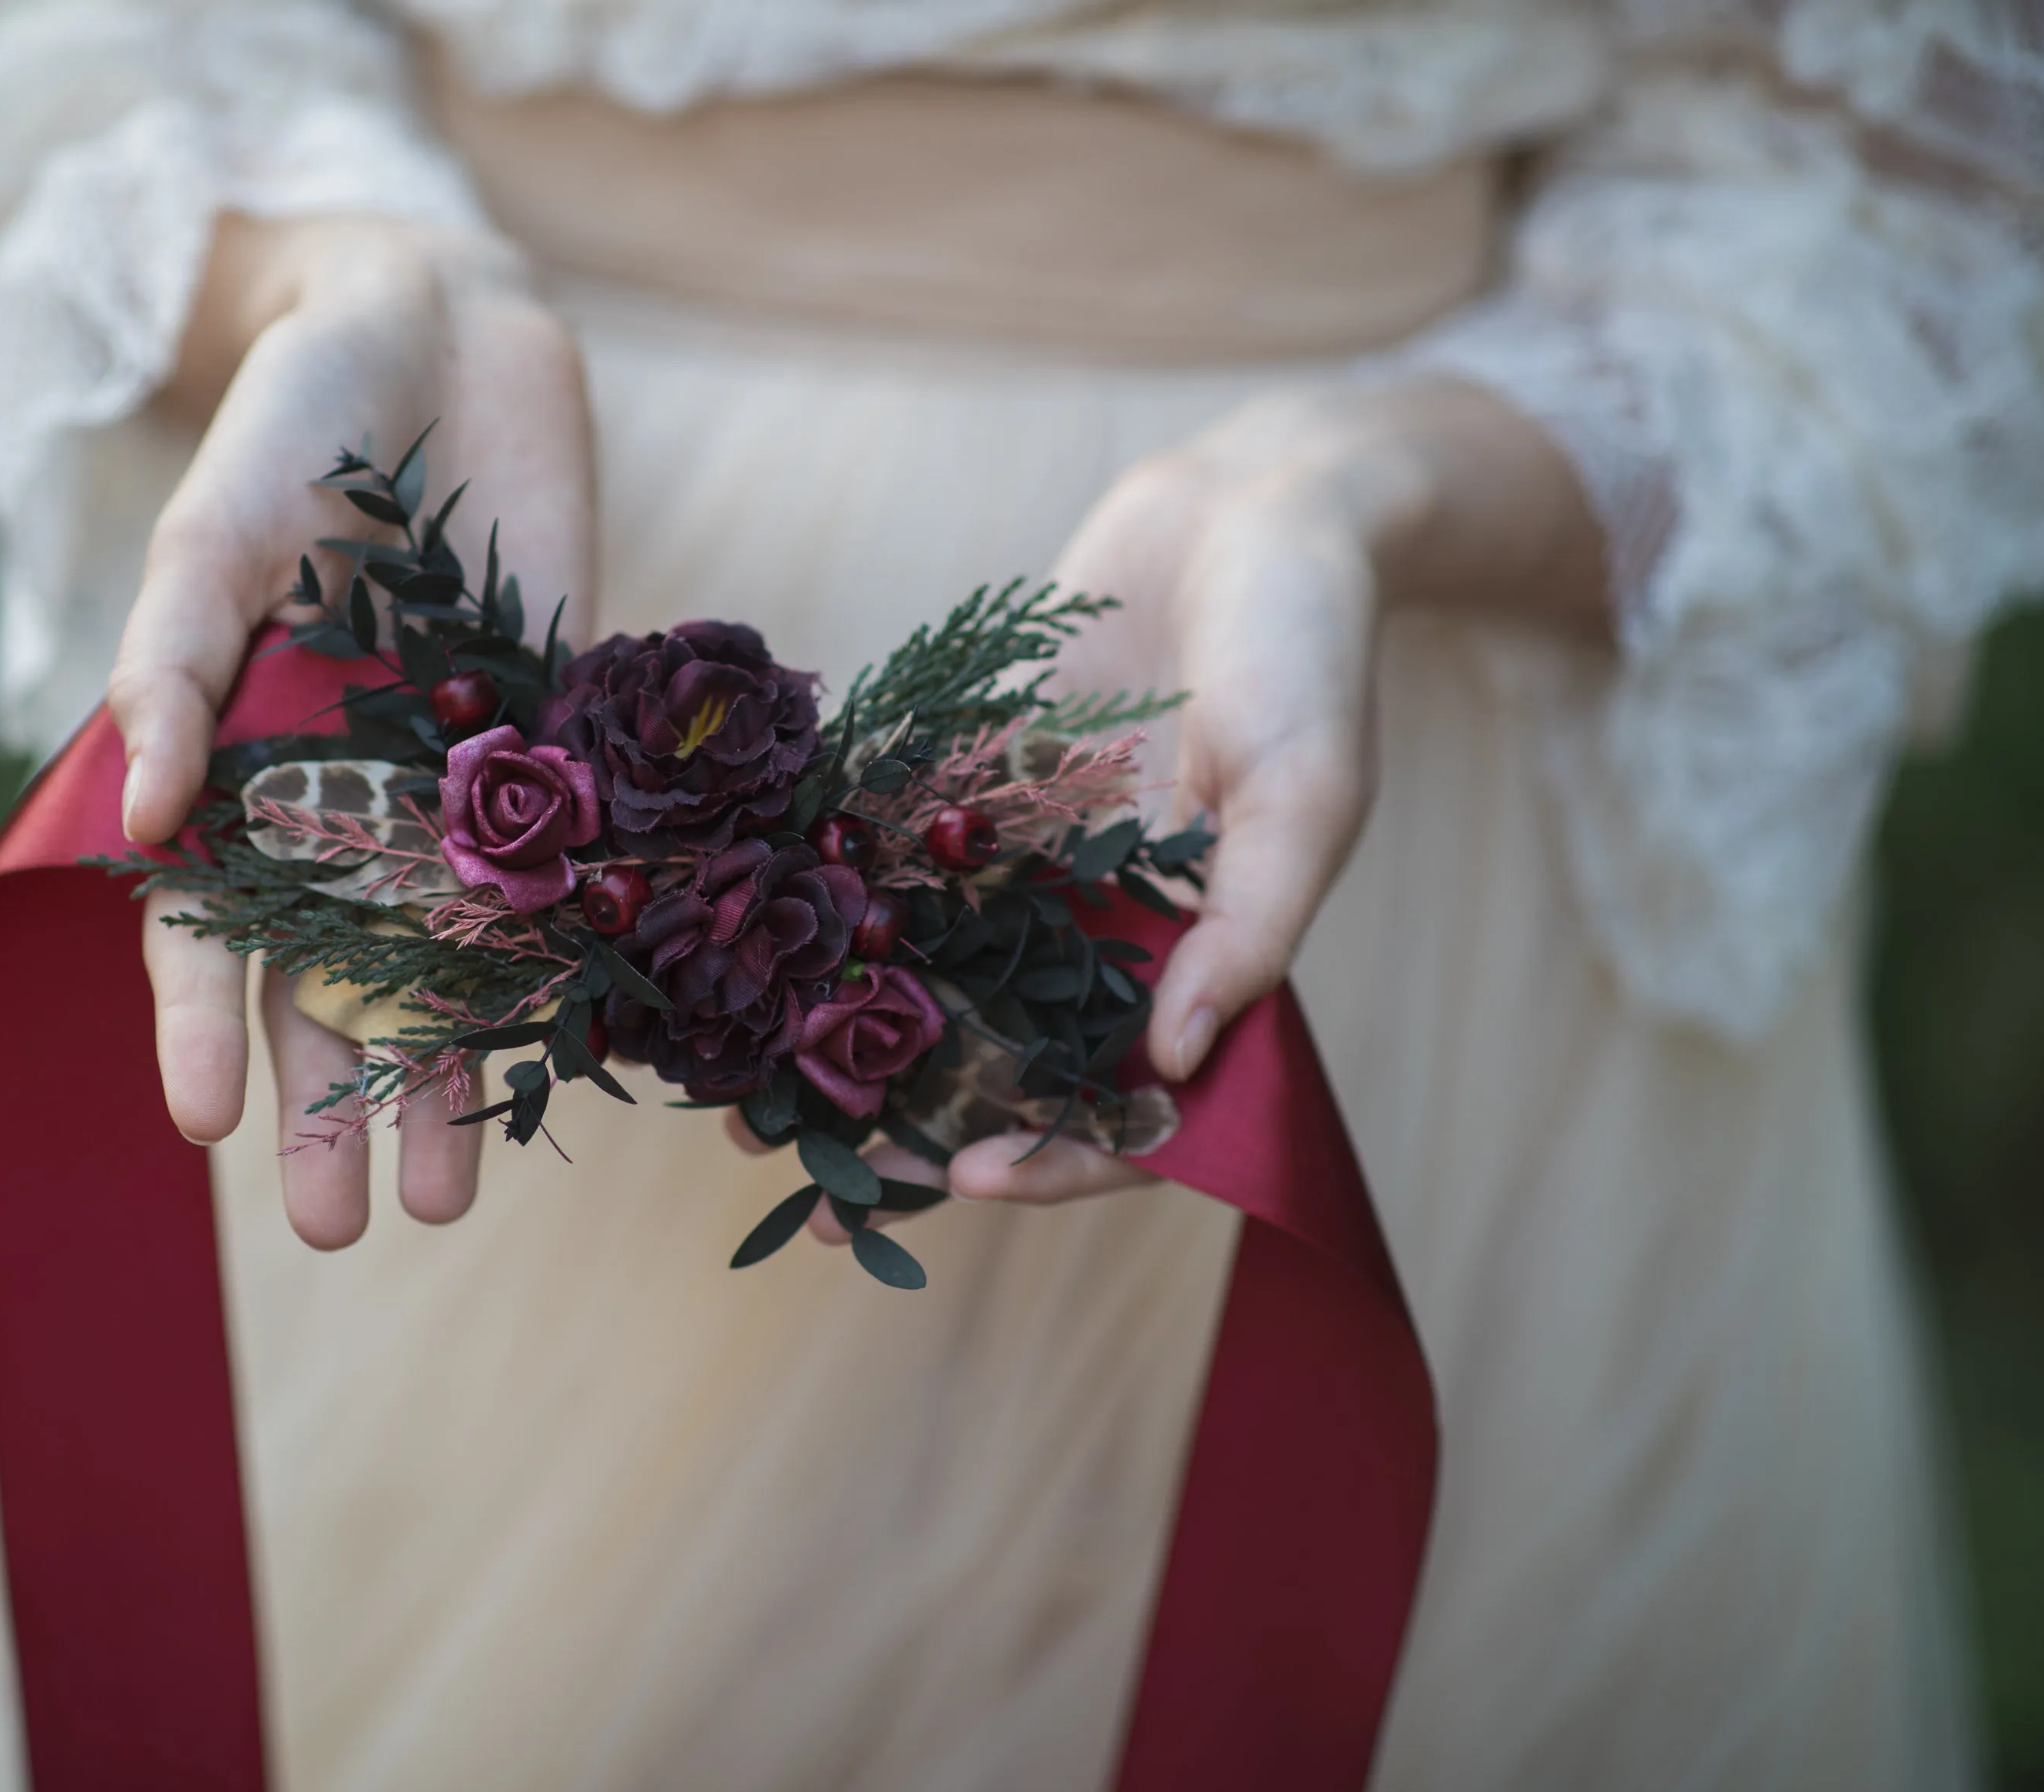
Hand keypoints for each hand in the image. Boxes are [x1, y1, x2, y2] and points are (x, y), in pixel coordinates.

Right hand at [113, 213, 594, 1247]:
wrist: (444, 335)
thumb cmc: (297, 421)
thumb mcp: (212, 536)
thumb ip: (173, 669)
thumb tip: (139, 819)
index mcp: (239, 767)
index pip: (205, 930)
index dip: (201, 1028)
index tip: (201, 1129)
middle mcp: (342, 801)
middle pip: (330, 984)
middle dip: (331, 1107)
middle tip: (336, 1233)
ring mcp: (454, 787)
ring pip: (447, 967)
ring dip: (449, 1081)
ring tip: (453, 1205)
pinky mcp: (561, 751)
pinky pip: (563, 881)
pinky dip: (567, 970)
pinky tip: (576, 1061)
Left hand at [732, 377, 1606, 1216]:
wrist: (1250, 506)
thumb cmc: (1308, 648)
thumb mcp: (1307, 791)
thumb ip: (1248, 928)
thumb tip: (1179, 1066)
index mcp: (1192, 959)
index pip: (1127, 1106)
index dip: (1055, 1155)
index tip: (964, 1176)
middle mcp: (1100, 929)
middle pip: (1000, 1062)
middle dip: (904, 1124)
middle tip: (802, 1181)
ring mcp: (1028, 861)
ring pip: (925, 976)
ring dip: (837, 1033)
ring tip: (736, 1082)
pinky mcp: (970, 784)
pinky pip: (886, 856)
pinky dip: (819, 897)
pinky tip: (734, 933)